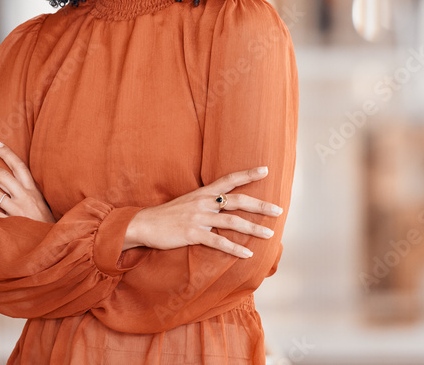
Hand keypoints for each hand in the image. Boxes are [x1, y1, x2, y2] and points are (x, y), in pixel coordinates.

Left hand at [0, 139, 56, 223]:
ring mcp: (17, 211)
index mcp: (34, 192)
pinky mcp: (10, 225)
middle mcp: (25, 198)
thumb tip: (13, 187)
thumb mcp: (43, 207)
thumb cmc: (47, 228)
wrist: (53, 246)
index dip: (7, 153)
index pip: (19, 167)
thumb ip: (30, 197)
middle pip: (1, 176)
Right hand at [123, 166, 281, 257]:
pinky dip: (235, 248)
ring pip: (233, 222)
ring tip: (269, 234)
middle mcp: (204, 202)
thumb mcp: (187, 202)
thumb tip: (223, 205)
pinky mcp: (193, 234)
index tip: (265, 169)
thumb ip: (205, 202)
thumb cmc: (167, 215)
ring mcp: (199, 218)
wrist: (145, 223)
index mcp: (203, 193)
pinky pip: (219, 242)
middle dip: (261, 206)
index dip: (248, 174)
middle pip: (239, 201)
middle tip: (279, 210)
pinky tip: (248, 254)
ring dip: (254, 229)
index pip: (229, 179)